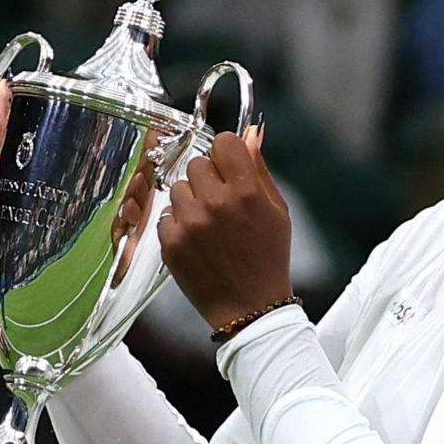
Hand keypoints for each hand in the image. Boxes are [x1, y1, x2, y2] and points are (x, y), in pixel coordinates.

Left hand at [158, 129, 293, 330]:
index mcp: (246, 192)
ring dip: (191, 201)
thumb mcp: (278, 212)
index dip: (226, 153)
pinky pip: (166, 215)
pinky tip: (197, 241)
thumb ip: (260, 172)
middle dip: (208, 178)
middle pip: (197, 163)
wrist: (251, 307)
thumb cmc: (268, 258)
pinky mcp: (171, 242)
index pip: (223, 142)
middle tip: (220, 202)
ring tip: (208, 224)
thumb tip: (249, 136)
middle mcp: (215, 203)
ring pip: (178, 188)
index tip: (228, 165)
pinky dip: (178, 224)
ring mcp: (190, 223)